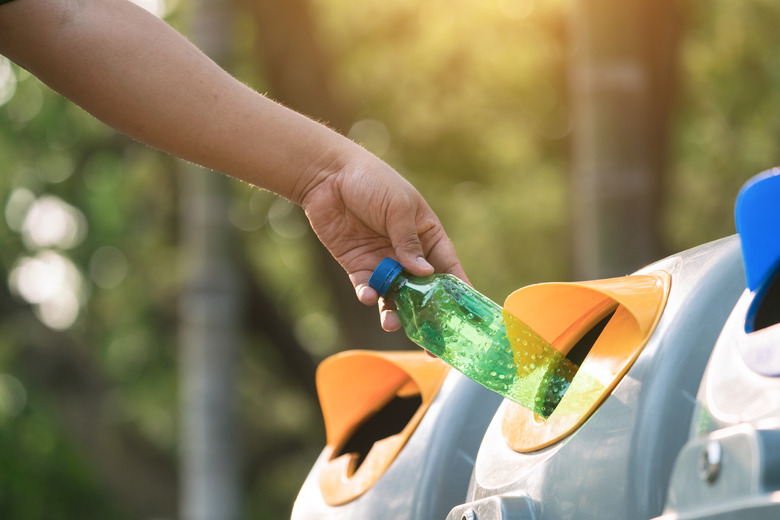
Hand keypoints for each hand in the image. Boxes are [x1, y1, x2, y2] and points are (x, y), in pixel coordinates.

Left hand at [299, 148, 467, 330]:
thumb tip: (425, 273)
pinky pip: (369, 288)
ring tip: (391, 324)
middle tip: (433, 346)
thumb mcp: (398, 207)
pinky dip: (370, 296)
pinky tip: (369, 296)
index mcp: (427, 235)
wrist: (328, 176)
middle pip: (423, 291)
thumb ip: (409, 242)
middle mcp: (408, 253)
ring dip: (395, 313)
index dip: (458, 294)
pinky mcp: (358, 266)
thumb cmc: (371, 181)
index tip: (468, 319)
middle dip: (428, 317)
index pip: (448, 269)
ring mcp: (383, 261)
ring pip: (395, 296)